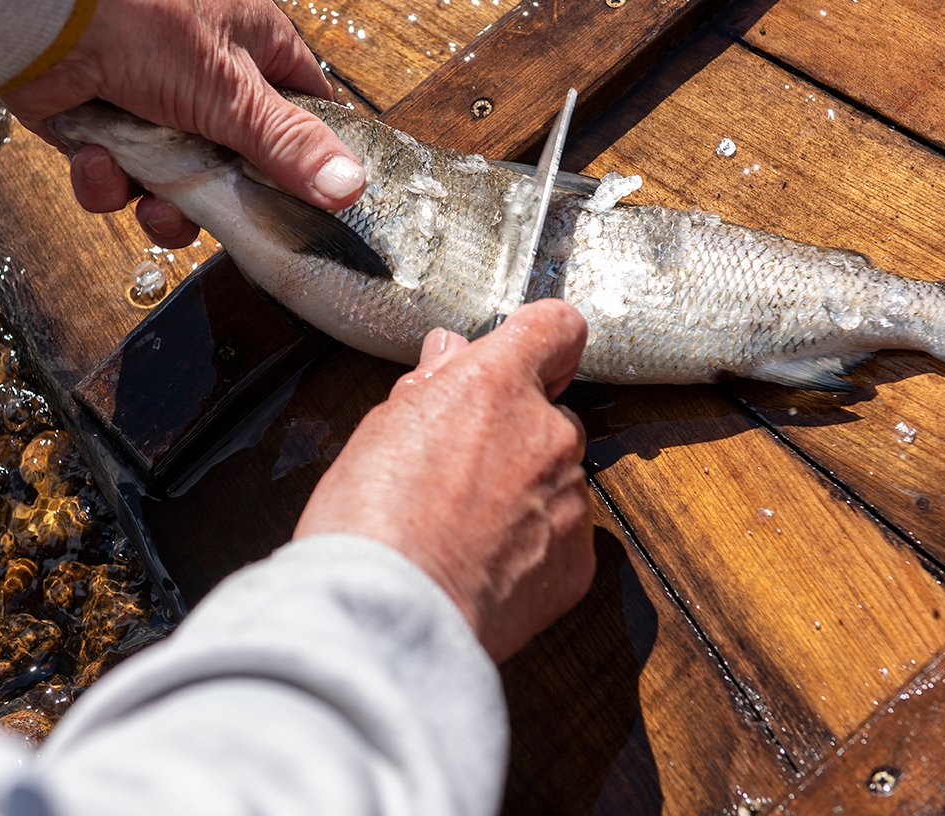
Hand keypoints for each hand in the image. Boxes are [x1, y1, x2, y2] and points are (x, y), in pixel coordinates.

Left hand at [2, 0, 364, 247]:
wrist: (43, 19)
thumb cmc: (148, 27)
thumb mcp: (234, 93)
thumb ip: (292, 146)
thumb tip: (353, 189)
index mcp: (252, 42)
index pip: (303, 103)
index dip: (309, 149)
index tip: (311, 195)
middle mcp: (205, 72)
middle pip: (237, 160)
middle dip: (218, 194)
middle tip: (214, 210)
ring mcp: (151, 101)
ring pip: (175, 180)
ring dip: (155, 197)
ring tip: (142, 193)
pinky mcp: (102, 126)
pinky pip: (119, 177)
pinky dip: (105, 178)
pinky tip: (95, 158)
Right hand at [295, 300, 594, 662]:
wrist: (385, 617)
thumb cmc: (368, 523)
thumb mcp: (379, 431)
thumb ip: (429, 386)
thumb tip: (450, 355)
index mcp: (495, 387)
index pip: (555, 327)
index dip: (540, 340)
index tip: (523, 357)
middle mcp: (547, 434)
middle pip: (551, 414)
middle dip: (514, 434)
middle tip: (456, 471)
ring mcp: (570, 500)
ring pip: (556, 479)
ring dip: (522, 494)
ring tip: (460, 531)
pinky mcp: (576, 563)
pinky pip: (562, 538)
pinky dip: (531, 550)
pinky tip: (480, 568)